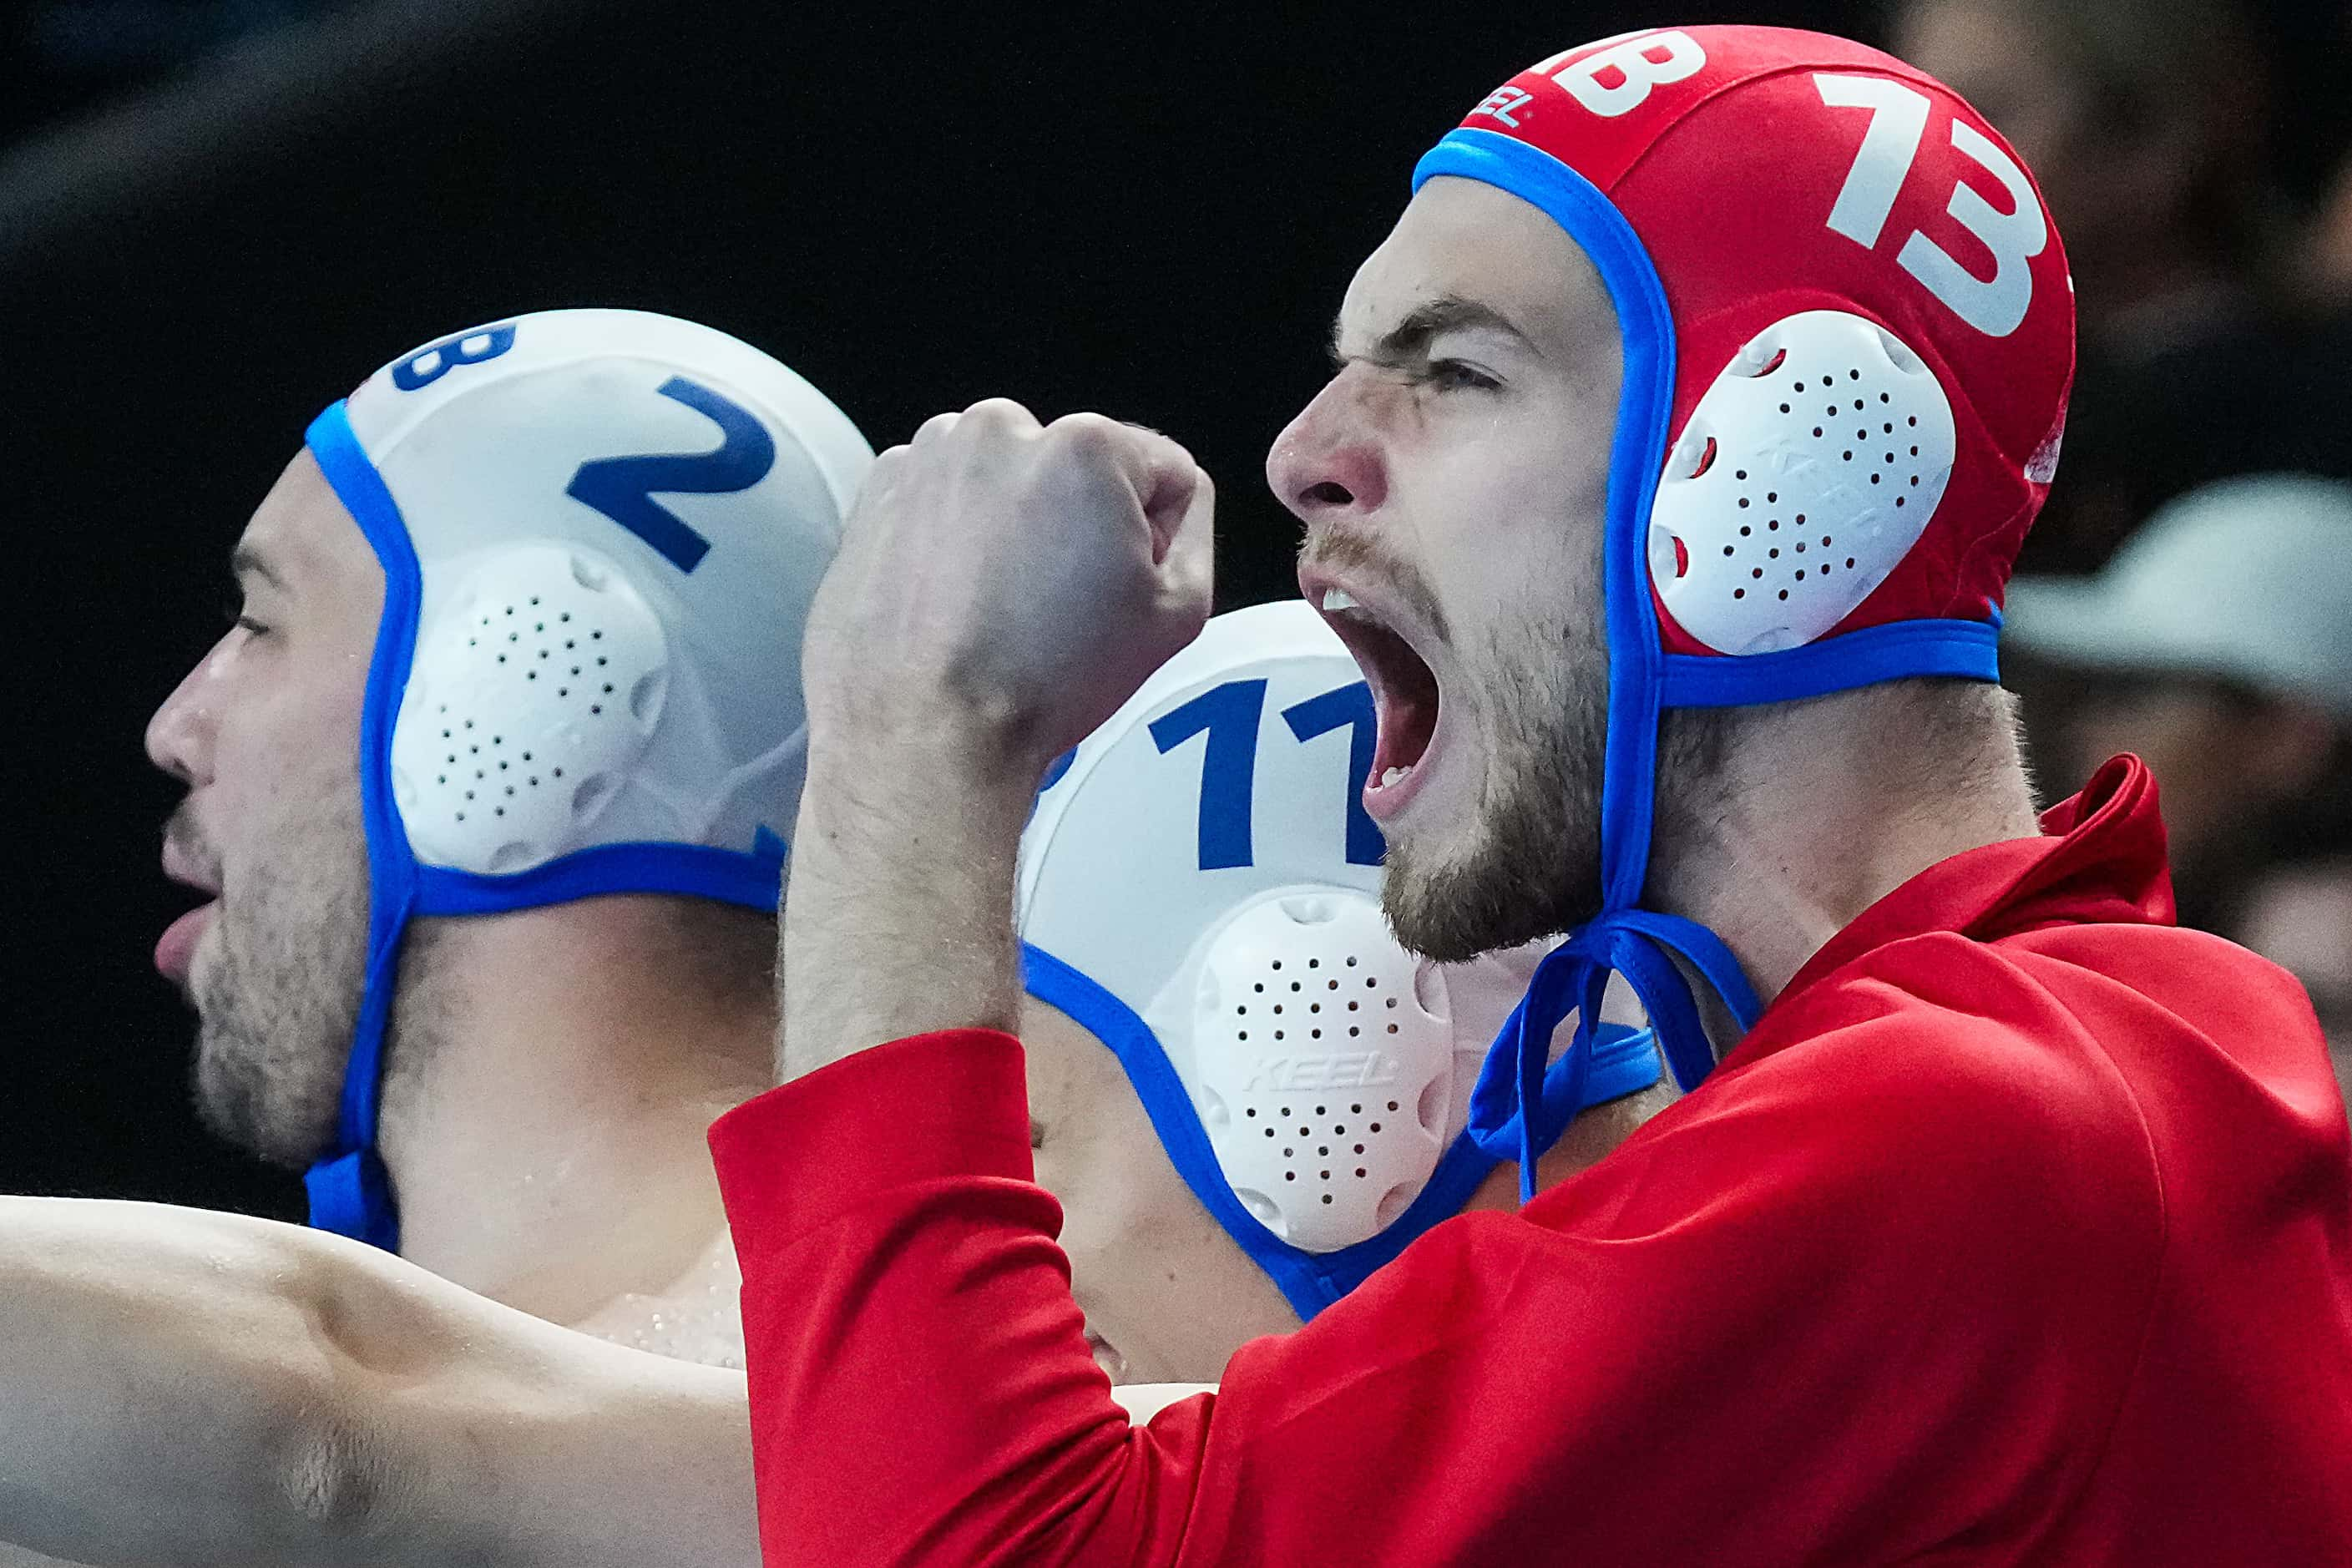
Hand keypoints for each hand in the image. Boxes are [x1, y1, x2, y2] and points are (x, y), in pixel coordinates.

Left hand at [801, 400, 1214, 785]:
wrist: (925, 732)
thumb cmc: (1045, 680)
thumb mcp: (1177, 615)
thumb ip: (1194, 530)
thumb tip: (1177, 498)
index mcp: (1085, 446)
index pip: (1162, 470)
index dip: (1157, 537)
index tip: (1119, 590)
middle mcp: (1000, 428)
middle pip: (1078, 465)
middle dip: (1078, 521)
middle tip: (1057, 605)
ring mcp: (930, 456)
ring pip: (1009, 478)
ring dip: (1015, 524)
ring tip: (1001, 608)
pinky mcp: (879, 491)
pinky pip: (945, 497)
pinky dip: (955, 535)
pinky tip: (957, 600)